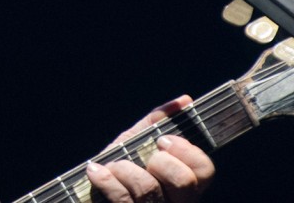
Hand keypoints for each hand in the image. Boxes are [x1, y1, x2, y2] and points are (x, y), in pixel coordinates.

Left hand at [85, 95, 214, 202]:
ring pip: (148, 189)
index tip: (163, 140)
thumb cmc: (120, 166)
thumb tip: (184, 100)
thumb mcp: (138, 142)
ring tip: (113, 166)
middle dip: (159, 161)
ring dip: (124, 168)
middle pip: (184, 181)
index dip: (186, 151)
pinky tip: (96, 171)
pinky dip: (105, 180)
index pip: (205, 169)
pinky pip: (121, 199)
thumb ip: (158, 122)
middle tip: (144, 159)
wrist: (88, 192)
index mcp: (186, 186)